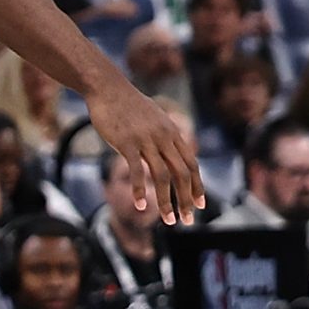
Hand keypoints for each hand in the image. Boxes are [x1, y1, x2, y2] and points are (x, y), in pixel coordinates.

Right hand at [85, 73, 205, 224]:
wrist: (109, 88)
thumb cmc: (130, 106)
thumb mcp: (155, 119)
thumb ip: (165, 136)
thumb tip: (173, 152)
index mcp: (172, 132)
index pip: (191, 164)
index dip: (198, 185)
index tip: (200, 205)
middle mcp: (163, 137)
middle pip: (182, 173)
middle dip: (187, 199)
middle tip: (188, 220)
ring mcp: (146, 139)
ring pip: (162, 176)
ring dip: (167, 201)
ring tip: (169, 220)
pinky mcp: (127, 142)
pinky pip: (137, 170)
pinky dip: (140, 190)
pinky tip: (141, 206)